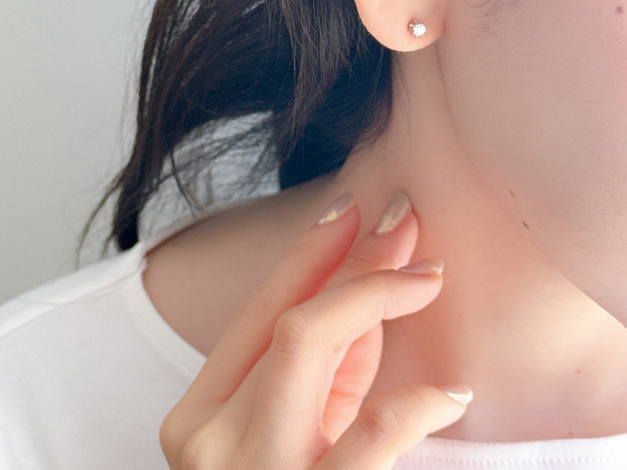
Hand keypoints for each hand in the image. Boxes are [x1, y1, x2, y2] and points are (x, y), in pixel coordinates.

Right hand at [160, 192, 471, 468]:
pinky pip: (366, 440)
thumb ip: (323, 367)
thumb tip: (369, 282)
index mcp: (199, 412)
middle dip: (354, 262)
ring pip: (309, 348)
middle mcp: (212, 436)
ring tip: (424, 274)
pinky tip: (448, 390)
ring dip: (374, 298)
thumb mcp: (287, 429)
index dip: (307, 251)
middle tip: (404, 224)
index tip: (349, 207)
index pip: (258, 310)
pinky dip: (413, 406)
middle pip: (288, 319)